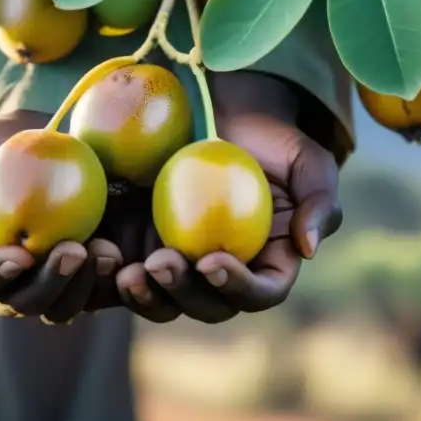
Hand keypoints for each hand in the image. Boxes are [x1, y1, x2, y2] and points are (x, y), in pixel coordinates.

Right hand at [0, 111, 138, 324]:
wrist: (53, 134)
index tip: (16, 256)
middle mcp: (13, 282)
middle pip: (25, 303)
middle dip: (49, 283)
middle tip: (72, 251)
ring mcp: (55, 280)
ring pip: (65, 305)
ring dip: (83, 285)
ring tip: (103, 252)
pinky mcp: (94, 272)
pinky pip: (102, 290)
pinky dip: (111, 280)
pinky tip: (122, 254)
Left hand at [116, 74, 342, 323]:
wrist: (216, 114)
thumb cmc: (267, 137)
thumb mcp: (306, 159)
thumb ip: (319, 201)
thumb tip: (308, 249)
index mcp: (268, 263)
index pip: (261, 293)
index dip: (238, 287)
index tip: (213, 260)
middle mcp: (225, 275)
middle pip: (209, 307)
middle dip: (184, 293)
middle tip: (161, 261)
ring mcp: (182, 266)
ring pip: (164, 304)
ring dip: (146, 297)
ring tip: (128, 272)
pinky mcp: (141, 251)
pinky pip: (126, 280)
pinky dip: (111, 279)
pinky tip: (101, 257)